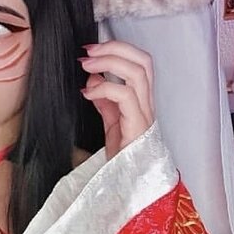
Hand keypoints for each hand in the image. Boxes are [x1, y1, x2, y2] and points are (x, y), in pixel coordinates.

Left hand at [79, 41, 153, 159]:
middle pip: (143, 61)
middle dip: (116, 48)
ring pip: (137, 73)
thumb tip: (93, 79)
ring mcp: (145, 114)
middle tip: (89, 51)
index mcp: (142, 100)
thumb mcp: (110, 122)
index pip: (140, 63)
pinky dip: (104, 88)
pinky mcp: (137, 126)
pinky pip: (125, 96)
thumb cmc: (123, 157)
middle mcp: (147, 103)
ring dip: (109, 62)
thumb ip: (104, 100)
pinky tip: (89, 93)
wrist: (129, 184)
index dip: (118, 49)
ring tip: (87, 65)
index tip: (92, 50)